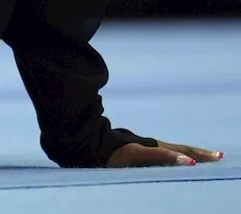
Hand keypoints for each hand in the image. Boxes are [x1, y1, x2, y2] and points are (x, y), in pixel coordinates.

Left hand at [107, 139, 223, 167]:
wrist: (90, 145)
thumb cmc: (115, 153)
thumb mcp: (138, 155)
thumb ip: (162, 157)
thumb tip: (188, 162)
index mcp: (156, 147)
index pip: (183, 151)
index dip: (199, 155)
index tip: (217, 157)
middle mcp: (153, 146)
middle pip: (180, 149)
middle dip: (198, 154)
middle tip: (216, 156)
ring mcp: (145, 148)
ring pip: (172, 151)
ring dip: (187, 154)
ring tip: (199, 158)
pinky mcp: (137, 153)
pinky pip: (162, 155)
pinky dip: (173, 157)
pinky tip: (172, 160)